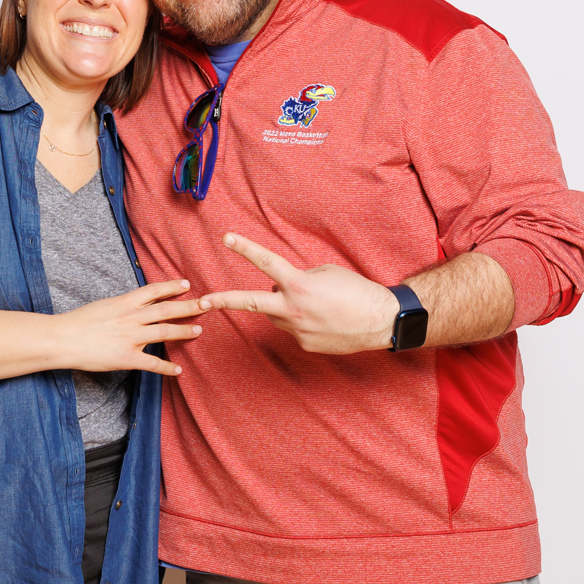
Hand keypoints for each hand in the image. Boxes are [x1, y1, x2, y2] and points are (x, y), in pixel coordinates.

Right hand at [57, 279, 205, 375]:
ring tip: (198, 331)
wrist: (62, 339)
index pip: (154, 290)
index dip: (172, 286)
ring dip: (184, 331)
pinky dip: (167, 367)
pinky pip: (152, 363)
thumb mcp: (104, 305)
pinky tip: (178, 370)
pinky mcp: (127, 358)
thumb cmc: (78, 321)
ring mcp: (131, 338)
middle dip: (189, 306)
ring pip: (165, 332)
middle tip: (207, 304)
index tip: (186, 283)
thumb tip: (136, 304)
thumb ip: (122, 305)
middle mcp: (132, 317)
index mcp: (124, 302)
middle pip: (166, 309)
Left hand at [198, 234, 398, 354]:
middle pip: (249, 302)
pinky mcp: (304, 345)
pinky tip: (325, 320)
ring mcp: (297, 331)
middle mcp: (293, 309)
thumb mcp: (326, 272)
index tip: (227, 238)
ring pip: (276, 314)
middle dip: (222, 301)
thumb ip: (298, 277)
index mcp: (299, 285)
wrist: (382, 322)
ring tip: (315, 304)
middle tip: (201, 302)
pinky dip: (303, 321)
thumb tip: (282, 287)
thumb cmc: (357, 290)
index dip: (246, 248)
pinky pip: (294, 328)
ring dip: (284, 306)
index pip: (267, 263)